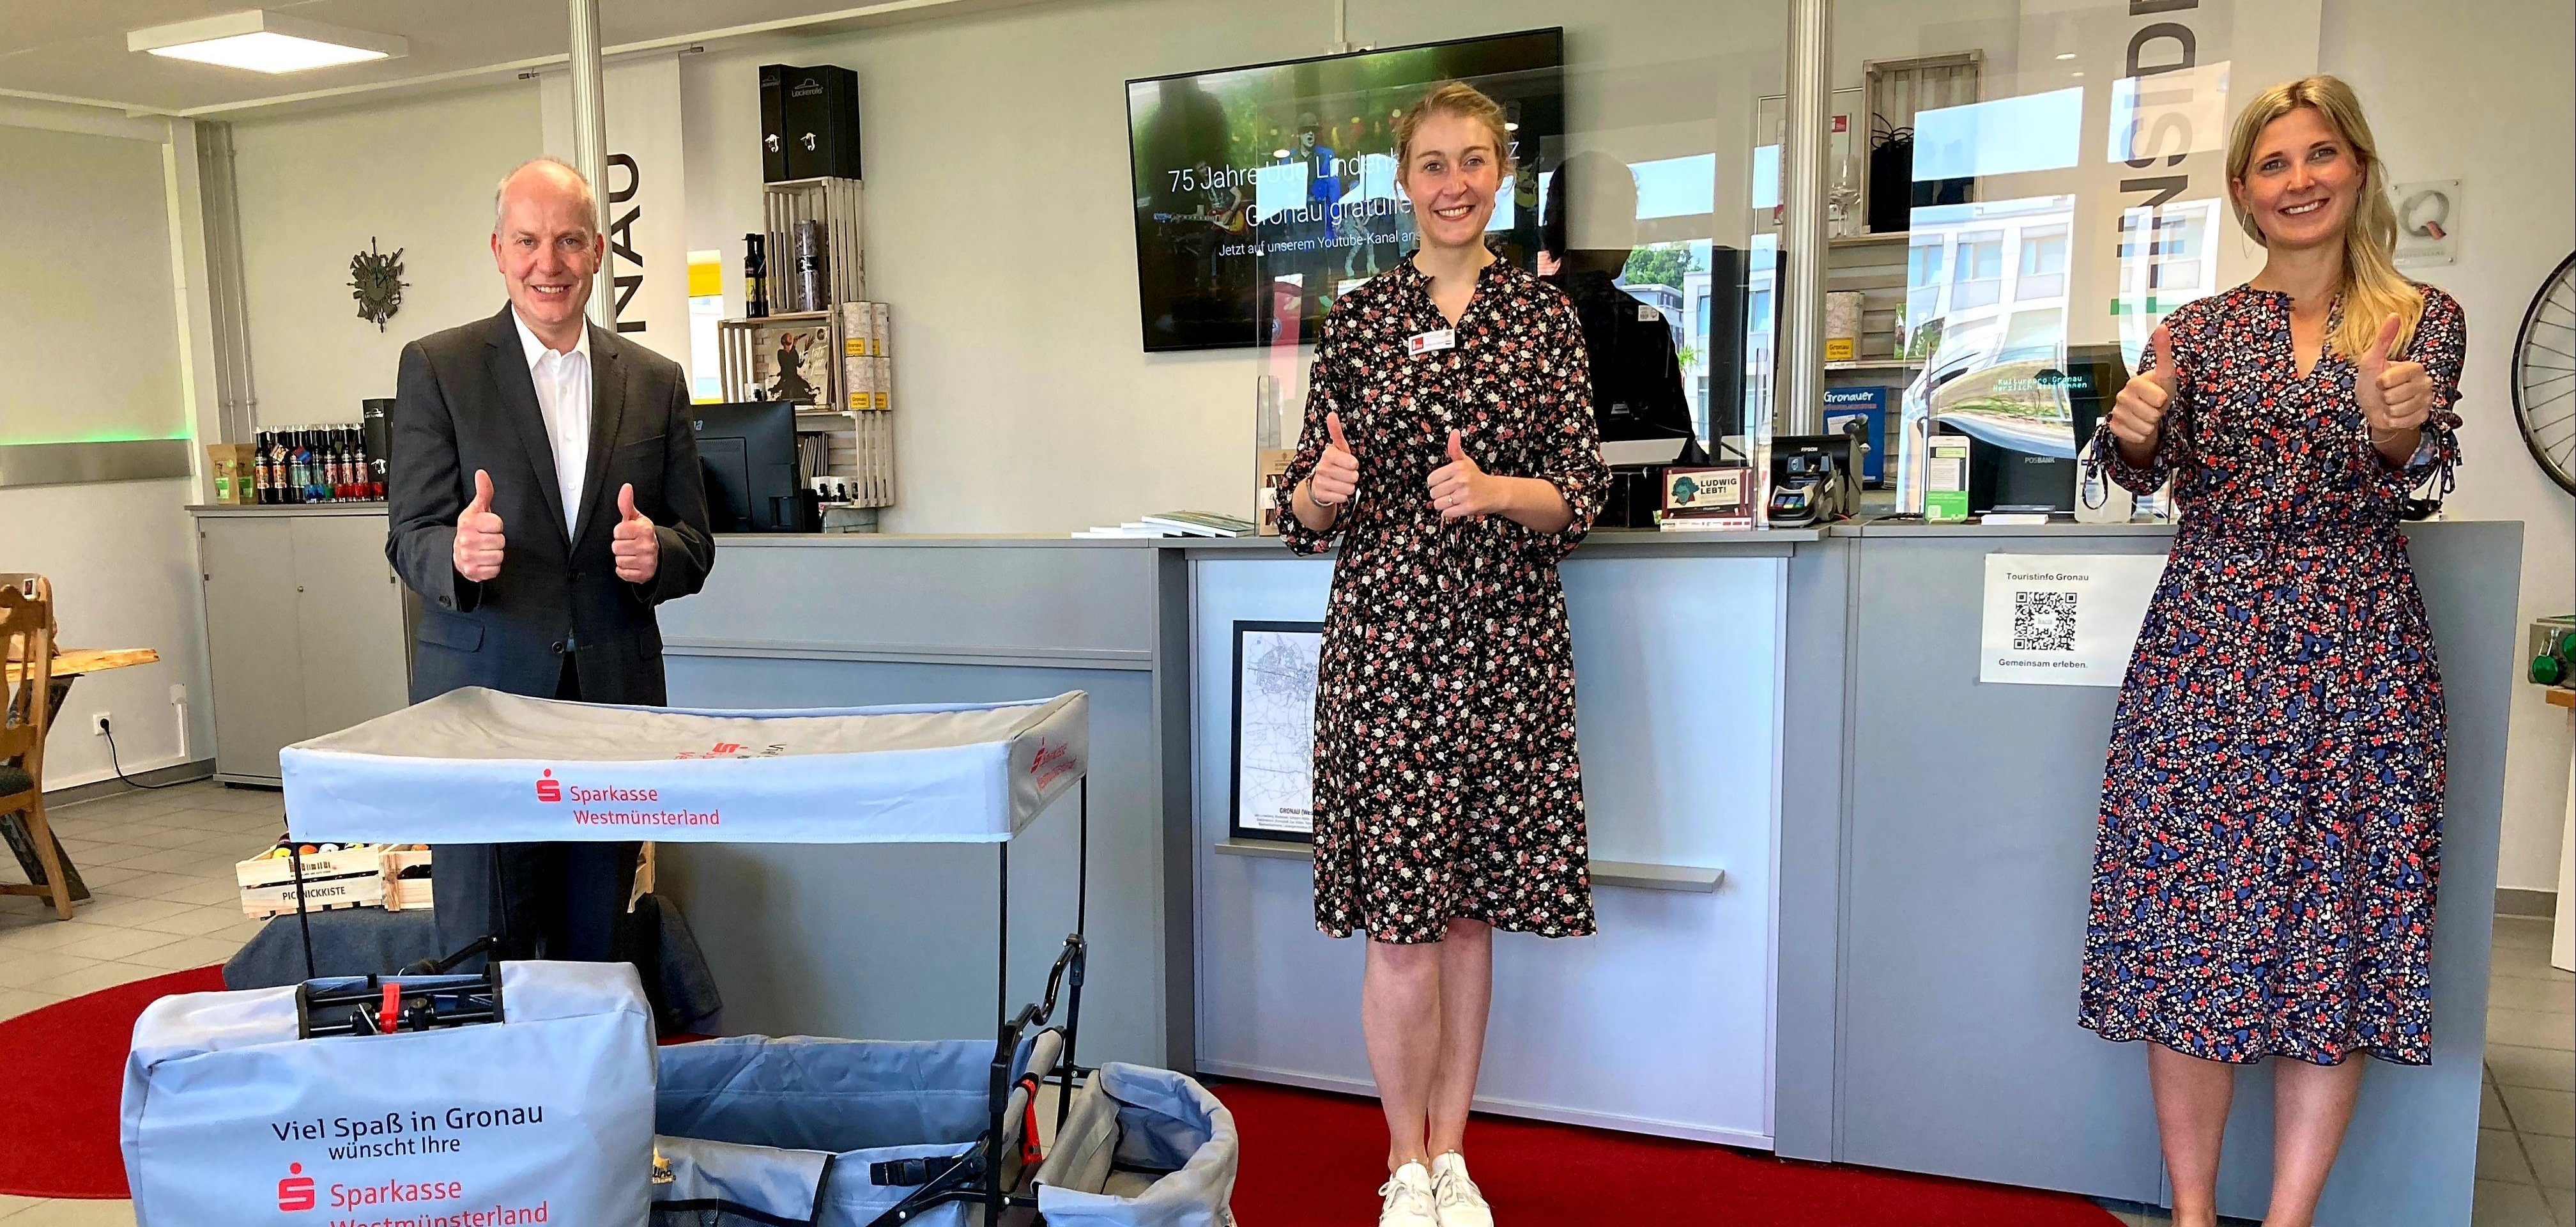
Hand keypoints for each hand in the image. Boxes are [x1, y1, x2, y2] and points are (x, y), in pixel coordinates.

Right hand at [452, 469, 504, 582]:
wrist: (455, 553)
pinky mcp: (472, 572)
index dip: (496, 525)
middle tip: (486, 540)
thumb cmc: (471, 530)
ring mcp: (467, 558)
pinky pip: (495, 570)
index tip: (488, 527)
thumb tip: (482, 473)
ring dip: (495, 554)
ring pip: (499, 555)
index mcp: (467, 523)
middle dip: (496, 540)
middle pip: (500, 541)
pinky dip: (492, 567)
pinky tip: (484, 561)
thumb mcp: (476, 509)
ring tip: (484, 550)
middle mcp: (465, 540)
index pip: (498, 524)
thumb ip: (483, 491)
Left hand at [612, 483, 658, 584]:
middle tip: (631, 544)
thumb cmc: (645, 536)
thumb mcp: (638, 518)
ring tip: (633, 554)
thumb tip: (626, 487)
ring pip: (618, 560)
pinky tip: (633, 563)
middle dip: (621, 546)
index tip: (629, 533)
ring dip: (623, 558)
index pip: (617, 531)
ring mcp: (646, 562)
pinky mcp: (643, 575)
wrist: (662, 554)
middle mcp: (647, 546)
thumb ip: (627, 504)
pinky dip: (625, 570)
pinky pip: (622, 572)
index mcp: (645, 530)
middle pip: (616, 547)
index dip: (621, 532)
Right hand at [1310, 411, 1360, 506]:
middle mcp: (1322, 467)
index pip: (1351, 462)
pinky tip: (1337, 490)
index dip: (1353, 464)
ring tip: (1342, 482)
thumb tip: (1331, 414)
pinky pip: (1342, 498)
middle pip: (1352, 477)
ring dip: (1348, 487)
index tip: (1351, 463)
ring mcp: (1321, 481)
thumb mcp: (1339, 448)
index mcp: (1328, 454)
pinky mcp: (1321, 494)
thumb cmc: (1334, 464)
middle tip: (1346, 474)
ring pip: (1348, 488)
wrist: (1319, 483)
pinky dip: (1342, 496)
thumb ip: (1336, 432)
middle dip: (1353, 477)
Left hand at [1427, 429, 1503, 521]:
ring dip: (1444, 504)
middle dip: (1440, 494)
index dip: (1436, 482)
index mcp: (1458, 467)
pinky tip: (1458, 506)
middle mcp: (1461, 480)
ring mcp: (1464, 495)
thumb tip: (1454, 432)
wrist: (1496, 493)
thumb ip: (1454, 448)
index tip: (1445, 482)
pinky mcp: (1468, 508)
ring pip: (1438, 504)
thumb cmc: (1476, 477)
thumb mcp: (1465, 461)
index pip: (1431, 480)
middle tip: (1451, 491)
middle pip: (1433, 493)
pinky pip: (1447, 513)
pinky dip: (1450, 512)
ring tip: (1454, 499)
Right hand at [2108, 324, 2178, 457]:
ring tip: (2148, 415)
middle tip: (2154, 407)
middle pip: (2151, 415)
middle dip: (2157, 414)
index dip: (2163, 400)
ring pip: (2144, 428)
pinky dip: (2141, 435)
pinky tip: (2139, 426)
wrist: (2147, 411)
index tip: (2160, 395)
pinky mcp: (2114, 427)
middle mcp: (2121, 396)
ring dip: (2150, 425)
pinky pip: (2134, 437)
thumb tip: (2162, 326)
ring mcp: (2116, 412)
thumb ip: (2163, 351)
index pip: (2158, 399)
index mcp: (2134, 382)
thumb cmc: (2158, 390)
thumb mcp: (2165, 373)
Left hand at [2356, 312, 2431, 434]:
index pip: (2394, 377)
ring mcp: (2426, 400)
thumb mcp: (2372, 360)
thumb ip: (2384, 338)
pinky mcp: (2424, 416)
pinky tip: (2394, 414)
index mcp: (2415, 367)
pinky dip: (2394, 420)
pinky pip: (2404, 421)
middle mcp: (2425, 382)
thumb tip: (2394, 315)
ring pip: (2400, 409)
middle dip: (2384, 397)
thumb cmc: (2371, 384)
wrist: (2373, 409)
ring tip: (2389, 403)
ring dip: (2388, 409)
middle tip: (2384, 394)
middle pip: (2396, 395)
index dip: (2381, 382)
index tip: (2380, 380)